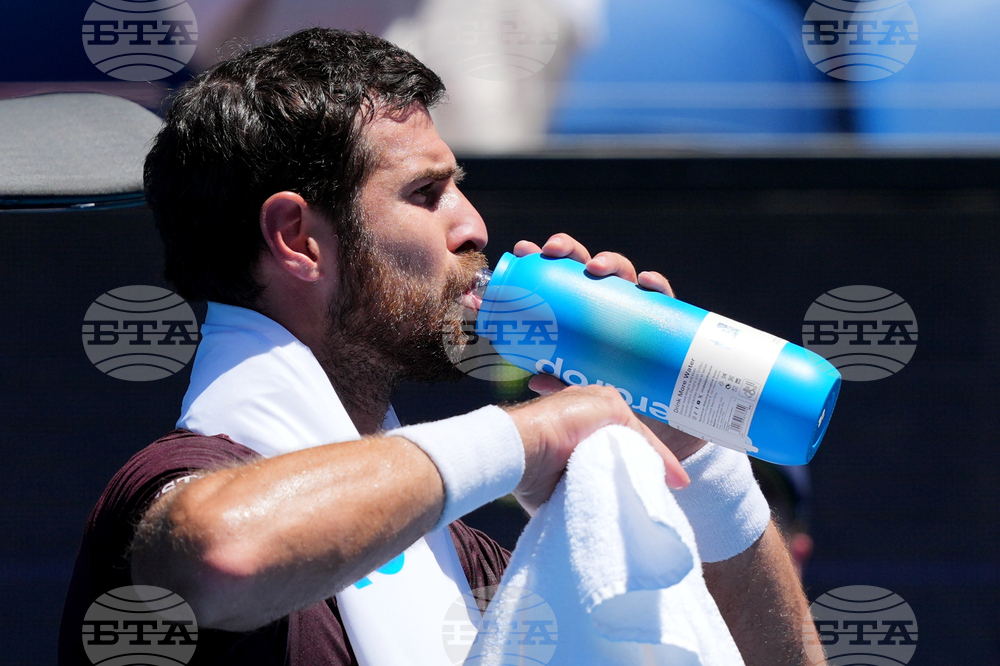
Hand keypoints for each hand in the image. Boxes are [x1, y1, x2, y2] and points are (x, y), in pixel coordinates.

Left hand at [505, 385, 688, 514]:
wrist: (524, 449)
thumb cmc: (565, 421)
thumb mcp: (610, 407)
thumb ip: (635, 427)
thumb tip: (648, 455)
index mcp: (596, 413)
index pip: (637, 437)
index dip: (660, 457)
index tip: (681, 483)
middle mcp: (586, 437)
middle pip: (624, 459)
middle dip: (642, 474)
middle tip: (665, 495)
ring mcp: (574, 465)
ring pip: (610, 481)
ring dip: (624, 492)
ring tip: (648, 509)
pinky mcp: (562, 490)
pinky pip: (591, 499)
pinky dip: (604, 506)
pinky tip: (622, 516)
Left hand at [514, 233, 707, 461]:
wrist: (658, 423)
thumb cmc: (614, 393)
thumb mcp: (584, 388)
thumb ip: (563, 382)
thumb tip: (535, 380)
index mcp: (585, 310)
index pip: (563, 277)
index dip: (544, 259)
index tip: (524, 250)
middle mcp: (611, 304)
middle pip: (589, 266)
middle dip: (570, 249)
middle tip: (552, 251)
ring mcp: (639, 311)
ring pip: (625, 274)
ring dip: (609, 261)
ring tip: (594, 268)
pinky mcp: (667, 324)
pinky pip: (665, 299)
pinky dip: (657, 285)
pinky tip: (645, 282)